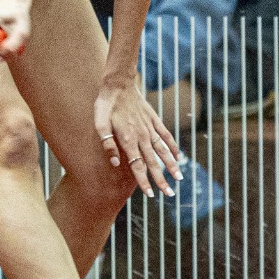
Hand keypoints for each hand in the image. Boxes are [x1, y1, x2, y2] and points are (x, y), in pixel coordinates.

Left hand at [94, 78, 182, 197]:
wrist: (118, 84)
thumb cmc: (106, 105)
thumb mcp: (99, 124)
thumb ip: (107, 144)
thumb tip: (116, 163)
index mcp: (128, 140)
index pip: (138, 166)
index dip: (144, 181)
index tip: (151, 194)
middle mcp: (142, 136)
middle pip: (153, 162)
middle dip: (161, 180)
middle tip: (170, 194)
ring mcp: (150, 128)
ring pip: (163, 150)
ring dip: (171, 165)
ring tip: (179, 178)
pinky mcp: (154, 119)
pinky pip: (166, 135)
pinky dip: (172, 146)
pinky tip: (178, 155)